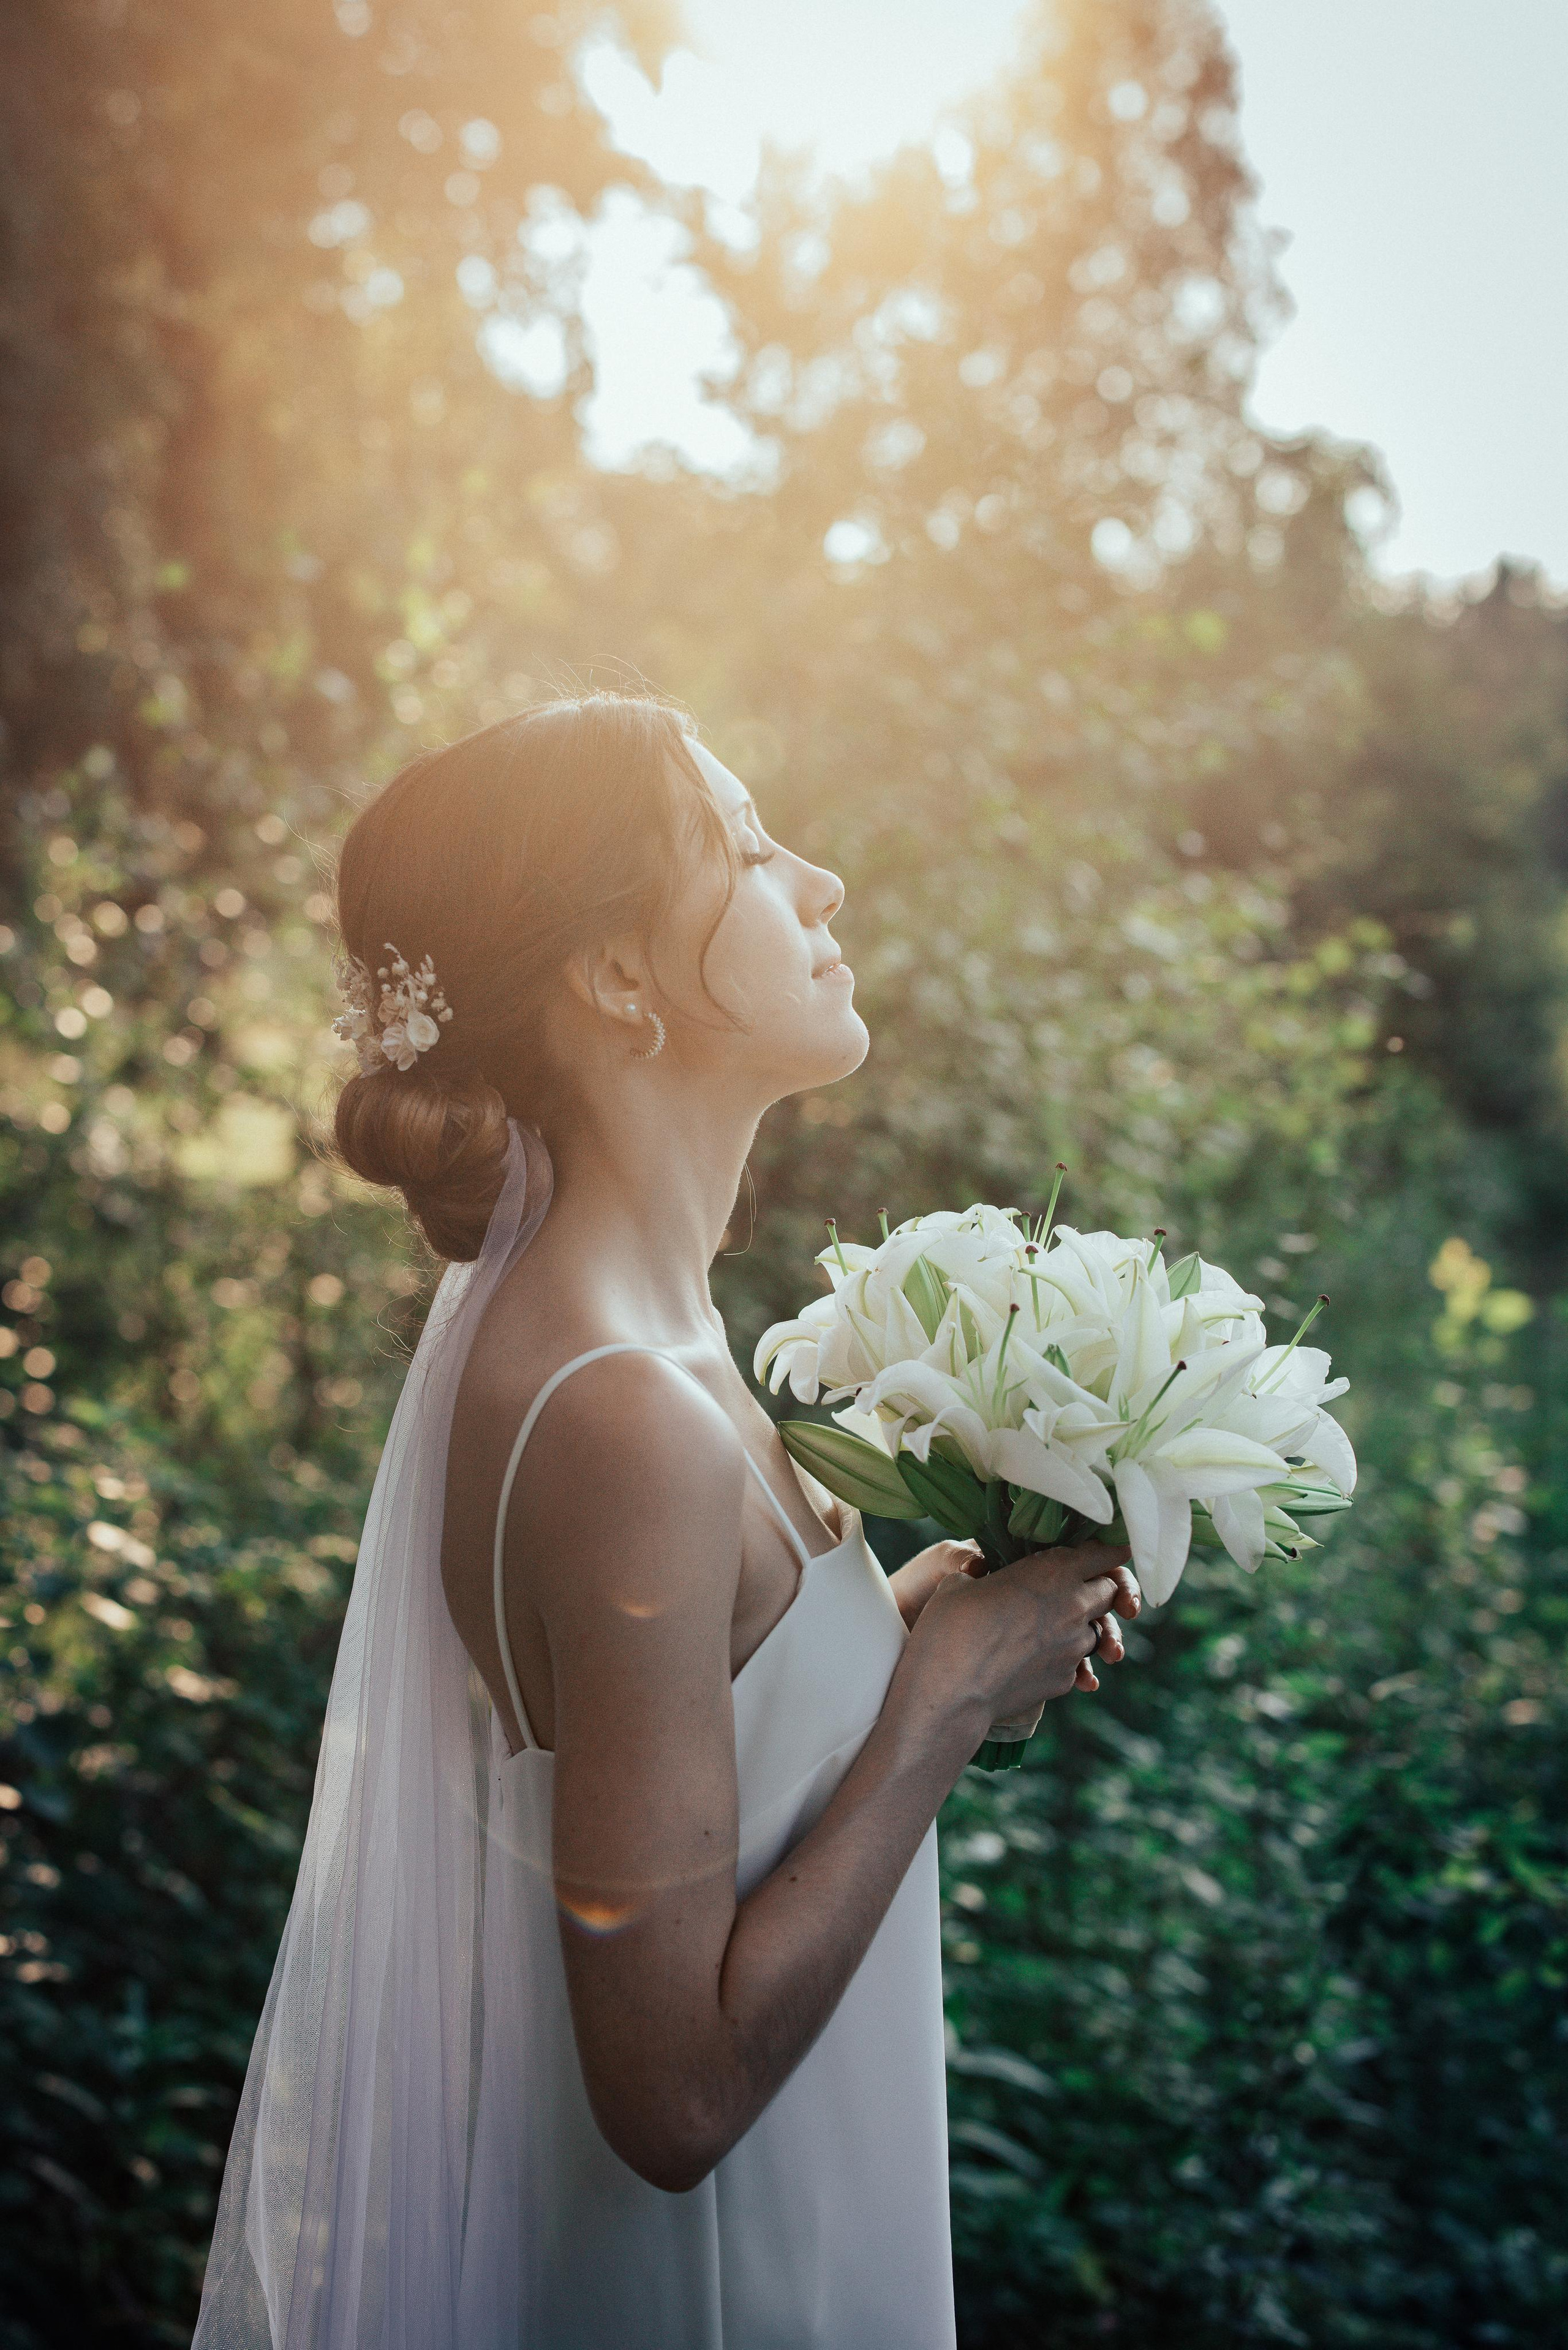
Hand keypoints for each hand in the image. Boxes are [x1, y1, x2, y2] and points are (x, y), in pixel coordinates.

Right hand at [904, 1539, 1139, 1740]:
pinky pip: (1074, 1664)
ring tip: (1049, 1629)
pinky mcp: (1065, 1679)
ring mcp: (1073, 1647)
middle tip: (1076, 1587)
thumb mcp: (961, 1584)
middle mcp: (1073, 1607)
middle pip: (1108, 1592)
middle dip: (1097, 1588)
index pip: (1102, 1554)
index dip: (1108, 1549)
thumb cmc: (949, 1628)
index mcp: (1053, 1572)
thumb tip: (979, 1578)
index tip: (1113, 1548)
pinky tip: (1034, 1661)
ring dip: (1081, 1626)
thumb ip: (985, 1575)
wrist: (951, 1692)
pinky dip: (1062, 1659)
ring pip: (1095, 1631)